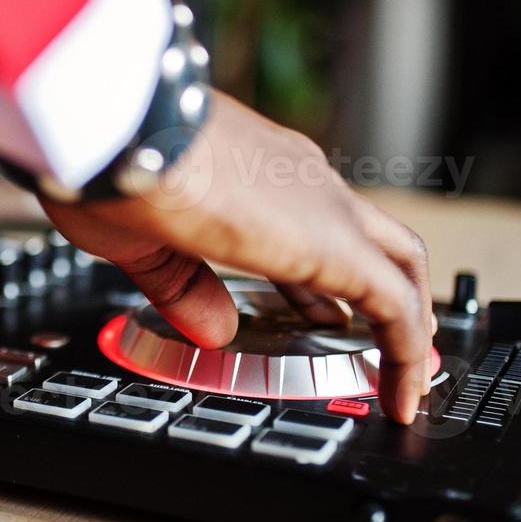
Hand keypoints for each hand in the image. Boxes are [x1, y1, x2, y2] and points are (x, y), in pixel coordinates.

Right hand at [40, 90, 435, 423]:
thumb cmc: (112, 162)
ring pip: (398, 266)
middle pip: (377, 241)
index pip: (313, 228)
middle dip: (393, 298)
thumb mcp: (143, 240)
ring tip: (408, 381)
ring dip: (407, 325)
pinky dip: (406, 354)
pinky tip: (399, 395)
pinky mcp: (334, 244)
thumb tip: (215, 328)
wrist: (121, 126)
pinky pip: (395, 308)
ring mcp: (323, 205)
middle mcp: (301, 180)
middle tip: (395, 348)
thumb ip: (185, 287)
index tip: (326, 316)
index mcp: (256, 172)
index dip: (325, 279)